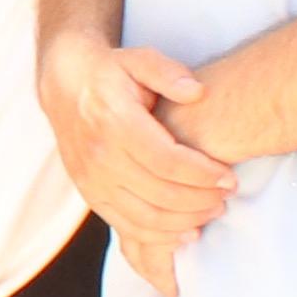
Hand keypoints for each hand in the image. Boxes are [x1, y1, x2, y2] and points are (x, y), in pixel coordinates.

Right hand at [42, 30, 236, 260]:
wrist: (66, 86)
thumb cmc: (113, 73)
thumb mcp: (140, 59)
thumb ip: (169, 73)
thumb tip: (197, 92)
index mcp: (114, 121)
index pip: (167, 160)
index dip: (203, 174)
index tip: (229, 178)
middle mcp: (100, 155)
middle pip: (160, 193)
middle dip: (201, 200)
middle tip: (227, 196)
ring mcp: (92, 180)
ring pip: (145, 216)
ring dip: (185, 221)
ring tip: (213, 211)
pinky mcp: (90, 195)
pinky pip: (126, 226)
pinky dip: (160, 236)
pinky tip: (186, 232)